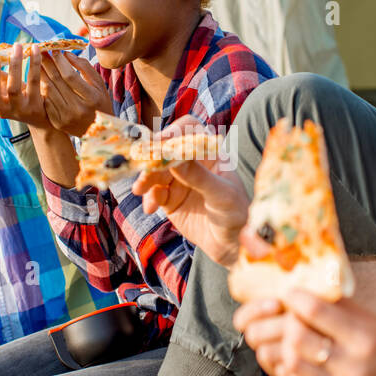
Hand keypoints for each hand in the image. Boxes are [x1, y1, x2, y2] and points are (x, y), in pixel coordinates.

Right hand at [0, 45, 51, 131]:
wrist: (41, 117)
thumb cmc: (16, 95)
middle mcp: (0, 108)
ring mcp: (18, 108)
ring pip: (14, 88)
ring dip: (15, 65)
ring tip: (17, 46)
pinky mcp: (35, 105)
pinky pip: (34, 82)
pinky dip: (34, 64)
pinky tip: (35, 49)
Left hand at [39, 52, 112, 136]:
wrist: (98, 130)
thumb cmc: (99, 102)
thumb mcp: (99, 84)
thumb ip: (85, 67)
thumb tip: (66, 54)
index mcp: (91, 98)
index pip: (70, 75)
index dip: (60, 61)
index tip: (54, 50)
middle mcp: (78, 109)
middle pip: (57, 82)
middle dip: (48, 64)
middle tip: (41, 51)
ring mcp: (66, 117)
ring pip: (48, 91)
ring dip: (41, 74)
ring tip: (37, 63)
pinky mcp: (58, 122)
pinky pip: (46, 101)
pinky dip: (42, 89)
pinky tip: (39, 79)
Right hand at [130, 115, 251, 266]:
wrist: (231, 245)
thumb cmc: (236, 214)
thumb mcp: (221, 195)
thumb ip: (199, 177)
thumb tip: (175, 158)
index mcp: (210, 153)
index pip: (189, 130)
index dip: (174, 131)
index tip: (161, 142)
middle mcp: (193, 163)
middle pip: (166, 149)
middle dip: (152, 157)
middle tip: (141, 166)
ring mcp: (180, 180)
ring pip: (155, 171)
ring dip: (145, 178)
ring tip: (139, 190)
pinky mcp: (170, 199)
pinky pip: (153, 193)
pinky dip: (148, 198)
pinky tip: (150, 209)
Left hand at [234, 288, 375, 375]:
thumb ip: (346, 309)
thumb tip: (312, 288)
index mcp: (366, 340)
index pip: (315, 312)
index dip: (295, 297)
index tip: (291, 293)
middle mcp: (351, 369)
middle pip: (296, 339)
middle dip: (287, 322)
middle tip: (290, 315)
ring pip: (289, 366)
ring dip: (283, 347)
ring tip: (290, 337)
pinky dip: (287, 372)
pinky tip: (294, 360)